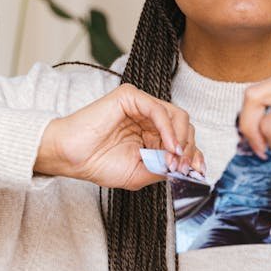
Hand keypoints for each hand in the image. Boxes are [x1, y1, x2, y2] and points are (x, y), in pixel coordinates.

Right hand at [35, 83, 204, 189]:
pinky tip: (169, 146)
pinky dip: (168, 129)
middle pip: (184, 126)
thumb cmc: (99, 164)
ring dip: (181, 140)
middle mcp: (150, 118)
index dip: (194, 154)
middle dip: (189, 149)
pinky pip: (158, 109)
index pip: (183, 139)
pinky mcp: (131, 97)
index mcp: (153, 134)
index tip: (198, 172)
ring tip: (175, 159)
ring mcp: (141, 105)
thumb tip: (189, 167)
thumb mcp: (141, 173)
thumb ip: (165, 168)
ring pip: (176, 116)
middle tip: (183, 167)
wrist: (72, 158)